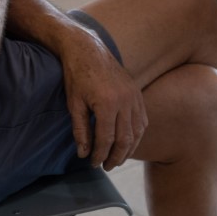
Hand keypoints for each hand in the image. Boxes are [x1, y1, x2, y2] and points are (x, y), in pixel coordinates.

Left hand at [60, 27, 147, 170]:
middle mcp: (125, 100)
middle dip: (116, 157)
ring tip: (117, 159)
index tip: (93, 163)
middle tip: (106, 167)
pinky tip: (128, 142)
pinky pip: (142, 120)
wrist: (87, 48)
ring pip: (137, 131)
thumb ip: (80, 130)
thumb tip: (84, 154)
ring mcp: (134, 96)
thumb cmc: (76, 75)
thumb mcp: (74, 104)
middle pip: (125, 139)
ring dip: (128, 149)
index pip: (106, 139)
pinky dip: (137, 134)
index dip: (100, 155)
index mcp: (107, 103)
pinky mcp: (137, 92)